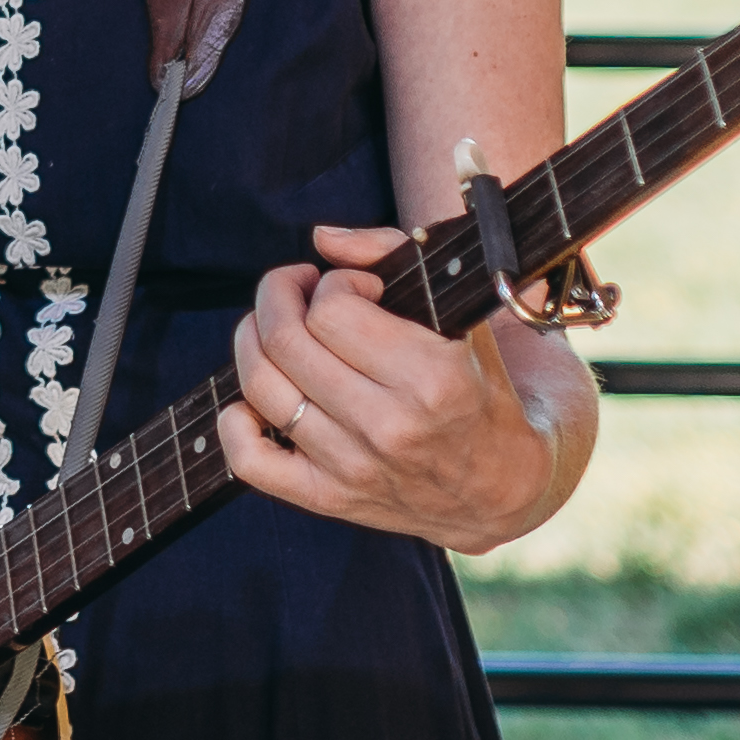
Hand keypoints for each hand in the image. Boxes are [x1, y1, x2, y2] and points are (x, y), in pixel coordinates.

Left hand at [215, 223, 571, 551]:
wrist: (505, 486)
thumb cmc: (484, 384)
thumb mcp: (464, 311)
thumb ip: (395, 255)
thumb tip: (322, 239)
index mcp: (433, 378)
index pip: (333, 310)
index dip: (335, 282)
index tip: (359, 286)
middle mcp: (389, 427)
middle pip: (287, 342)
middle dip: (279, 294)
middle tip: (298, 287)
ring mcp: (354, 467)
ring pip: (262, 387)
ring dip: (254, 338)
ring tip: (276, 325)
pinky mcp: (330, 499)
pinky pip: (251, 461)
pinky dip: (234, 420)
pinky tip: (253, 396)